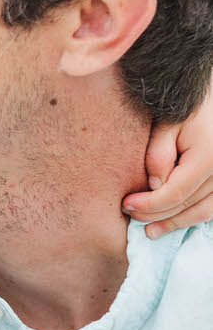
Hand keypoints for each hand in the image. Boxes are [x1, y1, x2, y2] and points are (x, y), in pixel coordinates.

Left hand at [124, 102, 212, 235]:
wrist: (211, 98)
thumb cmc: (188, 106)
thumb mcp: (168, 123)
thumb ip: (159, 154)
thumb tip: (155, 186)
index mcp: (209, 158)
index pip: (175, 193)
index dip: (149, 205)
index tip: (126, 205)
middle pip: (187, 205)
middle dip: (156, 215)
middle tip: (130, 216)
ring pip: (202, 212)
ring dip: (175, 223)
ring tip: (150, 231)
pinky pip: (211, 207)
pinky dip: (191, 216)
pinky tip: (172, 221)